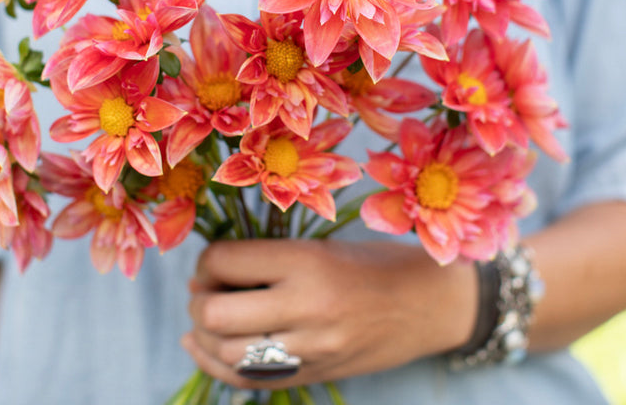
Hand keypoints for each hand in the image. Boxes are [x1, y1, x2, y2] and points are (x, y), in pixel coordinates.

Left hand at [182, 238, 476, 388]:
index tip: (213, 261)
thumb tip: (210, 272)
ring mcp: (311, 349)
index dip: (207, 260)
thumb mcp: (322, 245)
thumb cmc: (373, 263)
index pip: (226, 262)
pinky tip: (203, 349)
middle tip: (205, 289)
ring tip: (206, 317)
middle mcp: (306, 307)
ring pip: (226, 354)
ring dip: (203, 335)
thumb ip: (270, 259)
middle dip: (198, 300)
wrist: (427, 304)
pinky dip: (216, 365)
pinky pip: (248, 380)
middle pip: (217, 313)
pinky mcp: (314, 375)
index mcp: (308, 262)